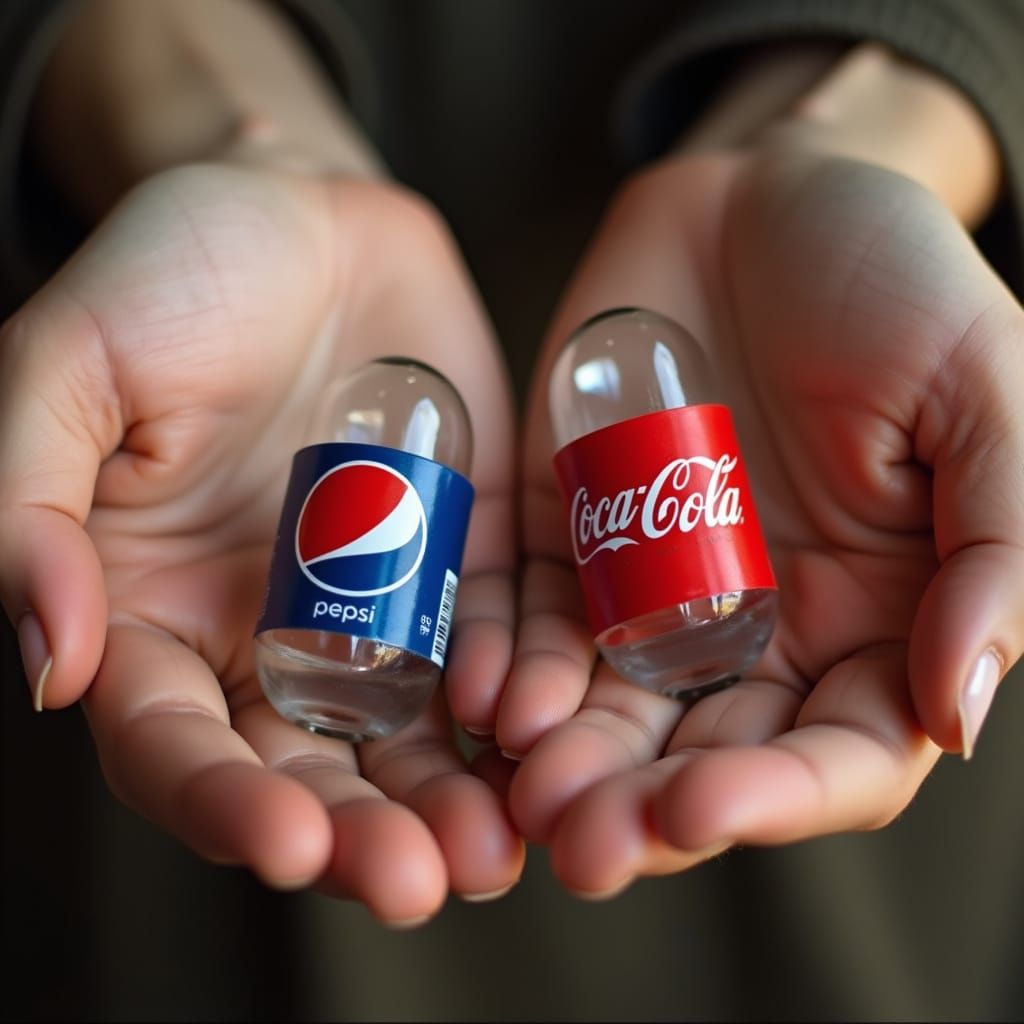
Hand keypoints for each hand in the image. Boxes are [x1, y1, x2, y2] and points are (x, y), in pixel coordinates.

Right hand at [0, 163, 522, 923]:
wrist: (302, 210)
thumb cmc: (171, 275)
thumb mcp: (67, 370)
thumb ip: (31, 513)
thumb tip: (48, 665)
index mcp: (155, 609)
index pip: (177, 743)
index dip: (224, 803)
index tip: (288, 844)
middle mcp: (267, 628)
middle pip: (310, 763)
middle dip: (361, 831)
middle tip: (419, 881)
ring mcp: (377, 596)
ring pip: (412, 727)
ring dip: (452, 794)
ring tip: (498, 847)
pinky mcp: (464, 550)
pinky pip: (495, 634)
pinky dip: (517, 682)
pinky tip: (540, 718)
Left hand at [495, 147, 1023, 895]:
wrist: (762, 193)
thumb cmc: (893, 280)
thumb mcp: (986, 393)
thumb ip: (997, 550)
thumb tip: (961, 712)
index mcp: (877, 617)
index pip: (834, 750)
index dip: (773, 798)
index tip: (701, 811)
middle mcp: (760, 624)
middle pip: (700, 752)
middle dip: (640, 806)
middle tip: (578, 842)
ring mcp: (652, 584)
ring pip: (607, 706)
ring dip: (562, 758)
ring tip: (517, 786)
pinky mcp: (569, 532)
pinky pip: (532, 616)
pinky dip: (506, 662)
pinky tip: (478, 696)